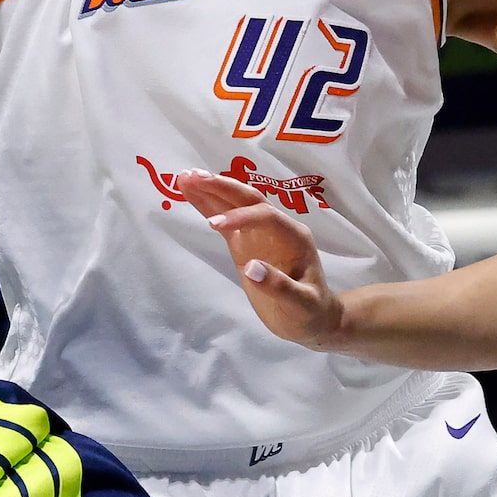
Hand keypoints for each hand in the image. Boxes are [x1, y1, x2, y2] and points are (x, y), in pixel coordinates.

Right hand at [177, 170, 346, 347]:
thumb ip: (279, 286)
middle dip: (222, 187)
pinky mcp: (245, 242)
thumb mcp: (301, 304)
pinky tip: (190, 194)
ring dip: (211, 190)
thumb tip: (250, 268)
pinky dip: (208, 207)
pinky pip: (226, 221)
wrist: (311, 318)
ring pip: (235, 204)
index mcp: (294, 236)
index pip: (266, 216)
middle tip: (193, 178)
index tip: (214, 226)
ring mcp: (259, 233)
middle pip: (249, 199)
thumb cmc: (310, 311)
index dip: (241, 217)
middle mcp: (277, 228)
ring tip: (184, 178)